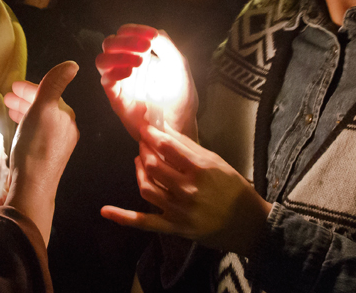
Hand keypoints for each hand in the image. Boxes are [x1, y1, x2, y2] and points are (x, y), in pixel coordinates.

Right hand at [5, 61, 79, 244]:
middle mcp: (66, 130)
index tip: (13, 85)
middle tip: (7, 96)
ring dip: (24, 111)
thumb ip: (54, 85)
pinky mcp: (46, 158)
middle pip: (44, 107)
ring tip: (8, 109)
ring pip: (39, 121)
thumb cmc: (35, 147)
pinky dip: (26, 126)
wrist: (33, 187)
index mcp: (66, 117)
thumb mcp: (42, 109)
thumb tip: (73, 64)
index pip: (48, 94)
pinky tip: (17, 130)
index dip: (29, 88)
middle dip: (26, 99)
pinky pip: (36, 134)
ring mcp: (57, 145)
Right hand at [95, 25, 197, 140]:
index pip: (125, 33)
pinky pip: (105, 80)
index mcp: (140, 54)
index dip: (134, 30)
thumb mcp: (179, 66)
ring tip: (139, 62)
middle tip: (145, 49)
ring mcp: (119, 82)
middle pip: (109, 43)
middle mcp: (126, 65)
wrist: (179, 127)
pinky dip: (114, 72)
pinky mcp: (116, 98)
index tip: (151, 37)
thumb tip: (151, 32)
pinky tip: (130, 72)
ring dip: (118, 56)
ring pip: (102, 60)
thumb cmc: (181, 97)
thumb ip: (166, 46)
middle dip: (125, 41)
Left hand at [100, 124, 271, 256]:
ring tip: (140, 160)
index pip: (167, 146)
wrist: (249, 225)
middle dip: (144, 149)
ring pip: (146, 187)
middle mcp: (188, 190)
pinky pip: (144, 222)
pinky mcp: (174, 228)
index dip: (151, 134)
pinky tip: (105, 211)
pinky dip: (123, 217)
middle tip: (143, 143)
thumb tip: (165, 130)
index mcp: (201, 170)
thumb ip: (190, 148)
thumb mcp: (217, 162)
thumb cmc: (234, 189)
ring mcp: (179, 211)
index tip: (144, 127)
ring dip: (138, 170)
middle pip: (153, 165)